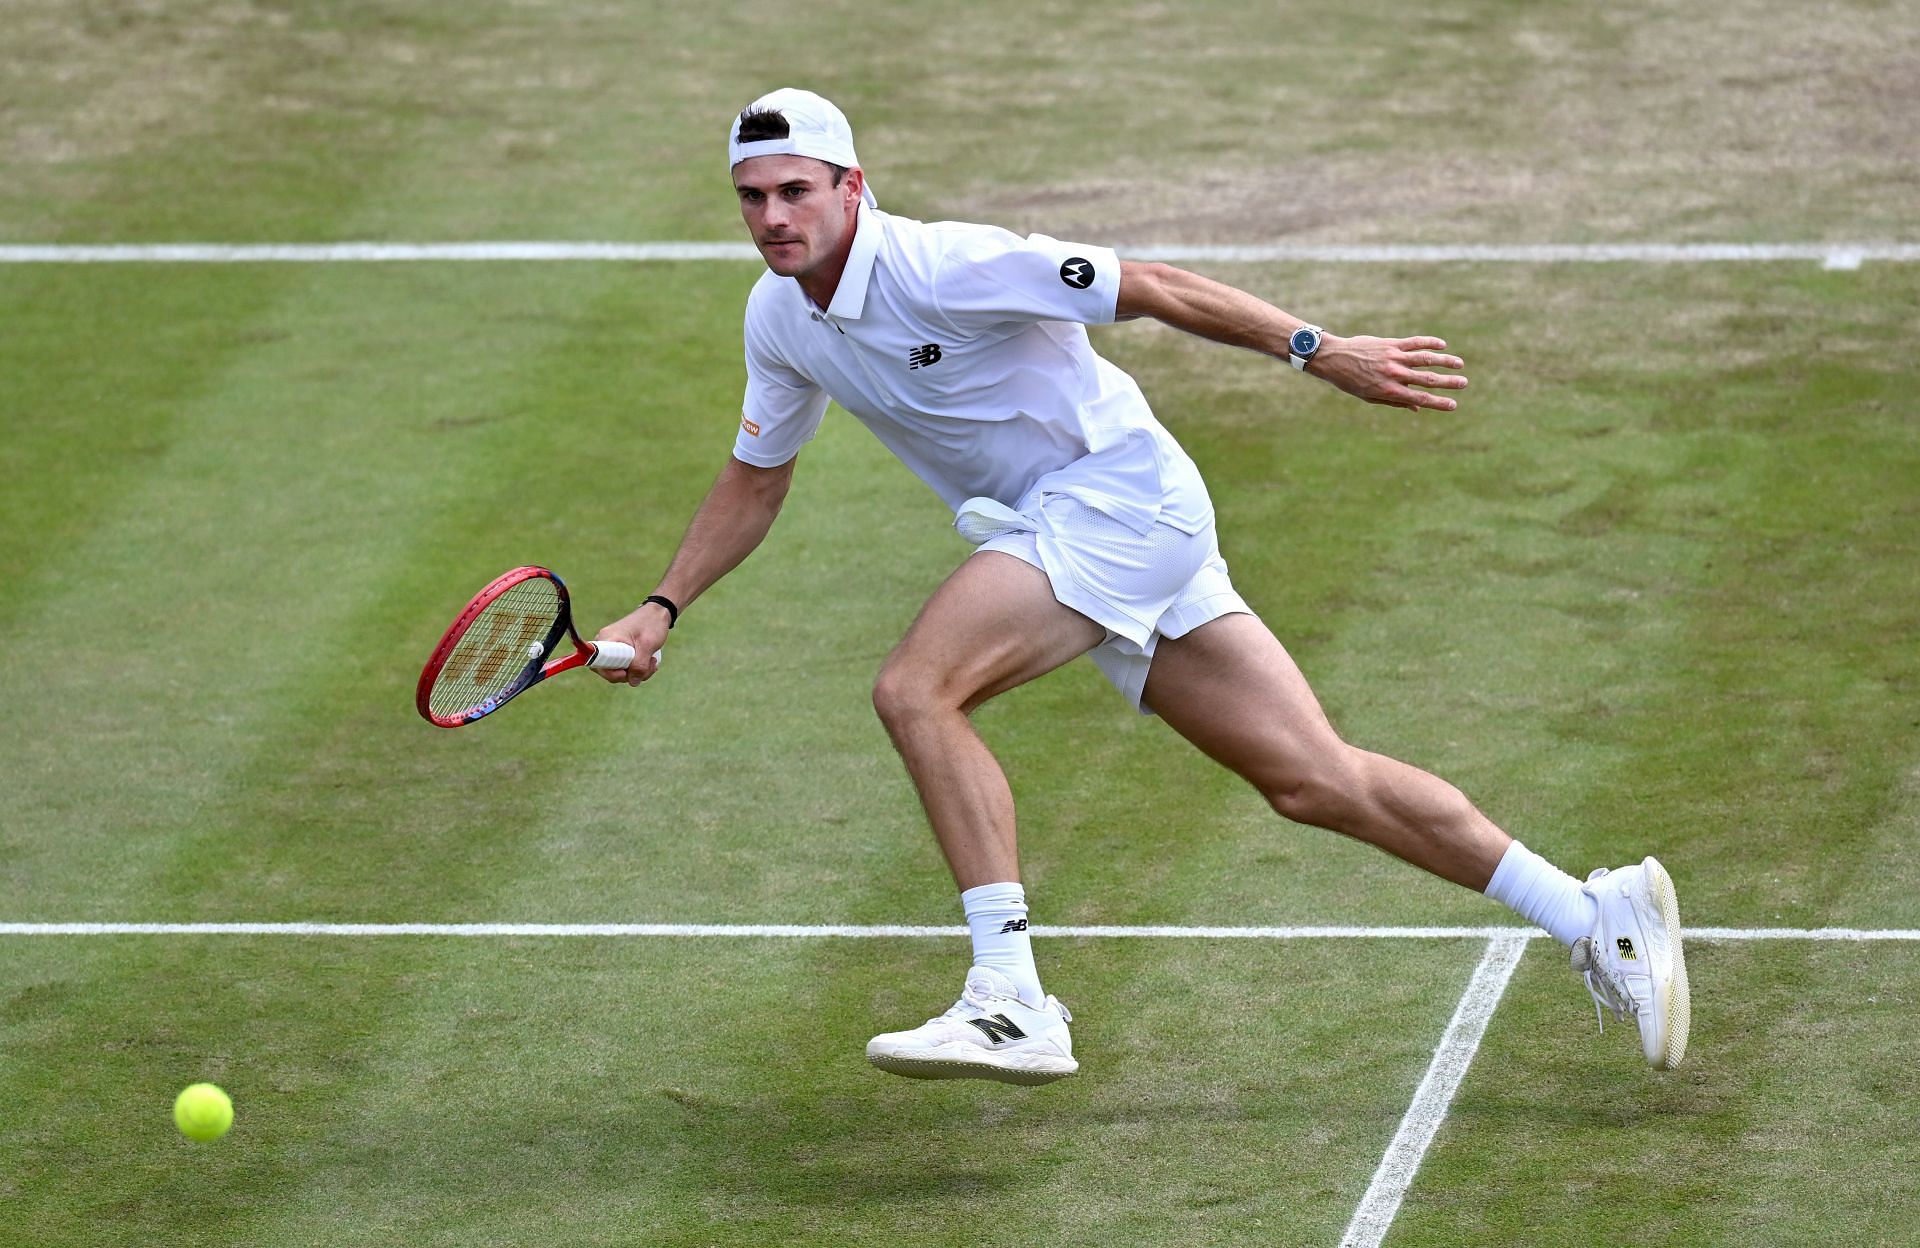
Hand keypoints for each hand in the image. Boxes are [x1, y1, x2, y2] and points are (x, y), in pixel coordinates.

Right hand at [592, 601, 671, 686]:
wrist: (658, 614)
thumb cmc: (651, 624)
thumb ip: (639, 665)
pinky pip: (626, 668)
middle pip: (609, 671)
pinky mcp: (621, 653)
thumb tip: (632, 682)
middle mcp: (606, 645)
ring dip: (638, 672)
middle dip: (629, 675)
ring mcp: (613, 649)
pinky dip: (638, 669)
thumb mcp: (647, 645)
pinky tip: (650, 662)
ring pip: (620, 672)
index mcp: (607, 639)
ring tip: (652, 662)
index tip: (626, 673)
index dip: (610, 673)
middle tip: (647, 667)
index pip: (597, 663)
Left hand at [1308, 335, 1467, 411]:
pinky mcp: (1391, 343)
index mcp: (1389, 390)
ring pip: (1426, 358)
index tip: (1454, 404)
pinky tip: (1442, 344)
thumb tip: (1417, 406)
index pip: (1420, 398)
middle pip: (1428, 379)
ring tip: (1459, 364)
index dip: (1439, 402)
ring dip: (1445, 361)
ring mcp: (1394, 357)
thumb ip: (1395, 401)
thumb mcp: (1370, 396)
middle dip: (1448, 382)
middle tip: (1464, 383)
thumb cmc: (1351, 381)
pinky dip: (1430, 342)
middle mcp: (1394, 374)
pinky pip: (1415, 342)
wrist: (1334, 358)